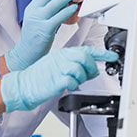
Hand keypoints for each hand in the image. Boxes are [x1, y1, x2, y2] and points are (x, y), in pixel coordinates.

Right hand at [1, 46, 117, 111]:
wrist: (23, 85)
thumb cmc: (39, 77)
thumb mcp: (57, 65)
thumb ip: (74, 65)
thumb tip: (91, 70)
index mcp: (63, 53)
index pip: (86, 50)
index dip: (102, 53)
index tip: (113, 56)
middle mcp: (61, 58)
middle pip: (85, 58)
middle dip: (91, 68)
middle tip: (89, 75)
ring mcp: (58, 68)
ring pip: (80, 69)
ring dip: (81, 78)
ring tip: (73, 82)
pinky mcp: (56, 80)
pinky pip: (72, 81)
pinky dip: (73, 85)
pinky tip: (67, 86)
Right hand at [5, 0, 80, 71]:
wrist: (26, 54)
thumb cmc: (35, 37)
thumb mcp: (39, 19)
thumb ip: (49, 9)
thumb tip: (65, 0)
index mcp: (33, 7)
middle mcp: (34, 11)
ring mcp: (38, 20)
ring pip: (54, 4)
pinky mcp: (44, 30)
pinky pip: (57, 18)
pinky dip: (66, 11)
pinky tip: (74, 7)